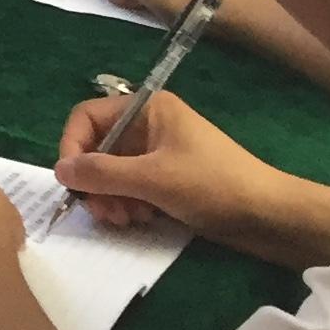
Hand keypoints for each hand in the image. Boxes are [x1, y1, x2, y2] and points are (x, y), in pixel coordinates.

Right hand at [51, 90, 286, 243]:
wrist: (271, 216)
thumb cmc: (213, 185)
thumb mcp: (153, 179)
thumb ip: (102, 174)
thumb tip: (59, 171)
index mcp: (147, 109)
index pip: (87, 117)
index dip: (73, 146)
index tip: (72, 181)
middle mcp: (149, 126)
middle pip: (98, 148)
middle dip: (94, 181)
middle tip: (102, 212)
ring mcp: (160, 155)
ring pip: (113, 172)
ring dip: (110, 197)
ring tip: (124, 220)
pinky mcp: (169, 181)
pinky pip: (132, 187)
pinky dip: (129, 203)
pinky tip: (141, 219)